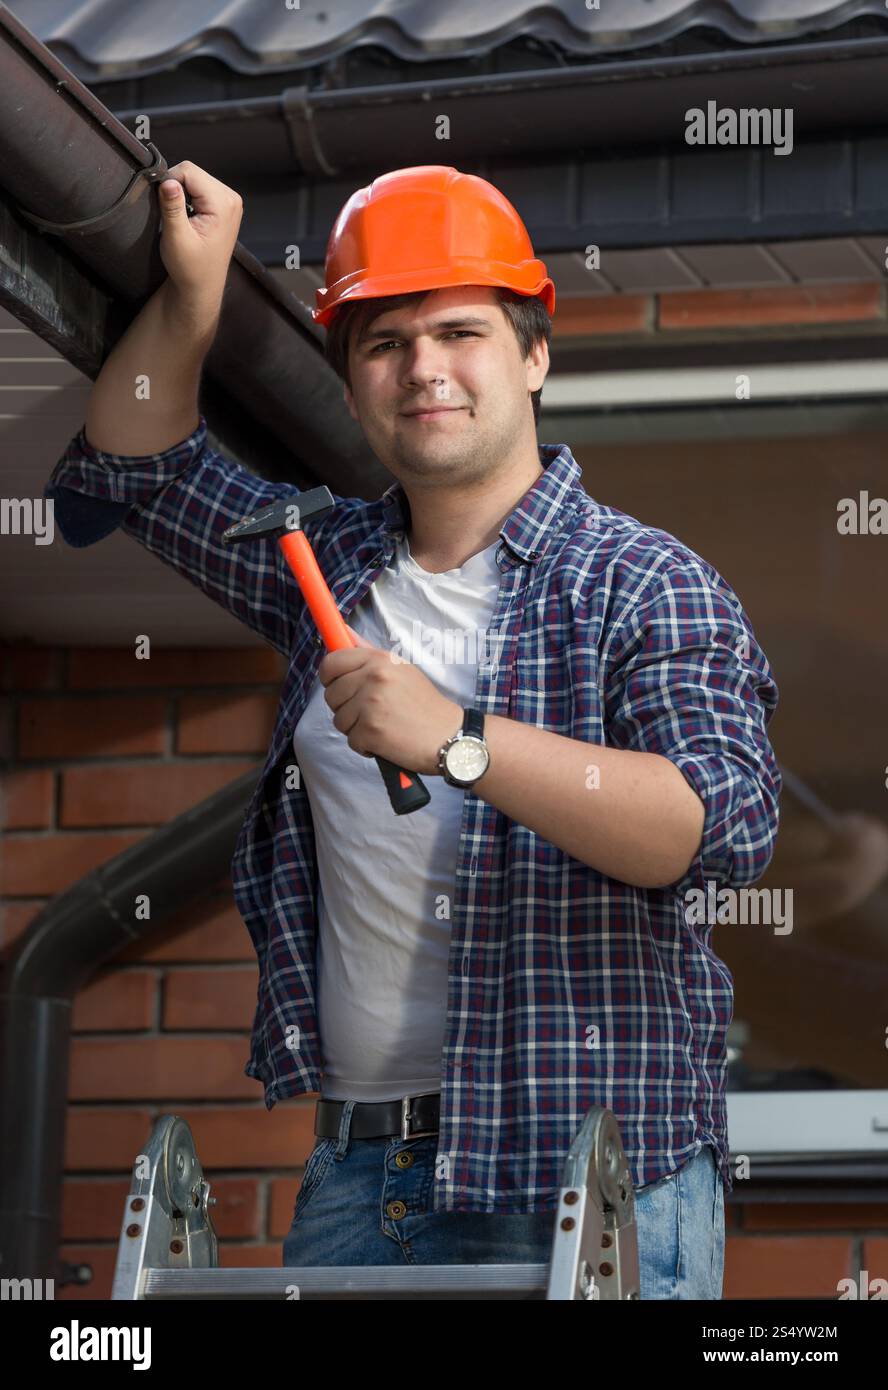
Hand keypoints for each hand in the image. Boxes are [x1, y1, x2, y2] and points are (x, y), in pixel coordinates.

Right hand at [156, 160, 242, 303]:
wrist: (202, 287)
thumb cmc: (191, 269)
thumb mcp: (176, 238)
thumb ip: (172, 207)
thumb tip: (167, 181)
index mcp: (223, 203)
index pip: (188, 170)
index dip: (169, 182)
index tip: (164, 206)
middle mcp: (230, 198)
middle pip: (192, 172)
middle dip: (176, 189)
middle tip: (174, 217)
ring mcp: (229, 202)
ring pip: (194, 179)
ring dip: (182, 194)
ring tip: (182, 220)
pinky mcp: (223, 206)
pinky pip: (199, 189)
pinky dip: (188, 199)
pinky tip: (189, 219)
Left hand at [319, 626, 460, 774]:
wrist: (448, 736)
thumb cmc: (424, 704)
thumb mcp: (401, 669)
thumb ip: (369, 653)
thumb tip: (344, 632)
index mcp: (379, 660)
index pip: (331, 662)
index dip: (329, 677)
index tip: (336, 685)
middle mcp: (373, 678)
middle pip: (331, 694)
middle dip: (344, 707)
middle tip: (369, 712)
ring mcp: (371, 704)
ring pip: (339, 719)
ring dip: (355, 728)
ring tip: (380, 725)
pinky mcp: (371, 731)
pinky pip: (350, 739)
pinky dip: (364, 745)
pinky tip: (384, 740)